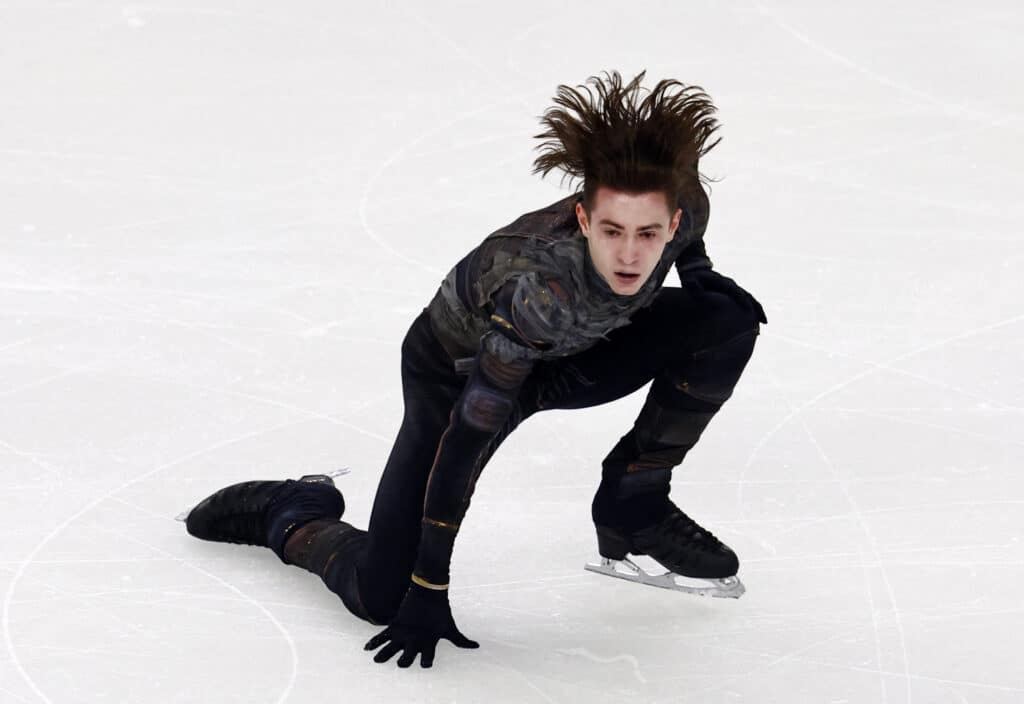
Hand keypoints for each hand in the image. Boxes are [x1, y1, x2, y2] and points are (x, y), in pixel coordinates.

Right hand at [363, 582, 478, 667]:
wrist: (429, 589)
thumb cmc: (441, 611)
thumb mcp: (450, 627)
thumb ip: (461, 641)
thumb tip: (477, 646)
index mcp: (429, 641)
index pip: (427, 660)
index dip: (427, 663)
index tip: (425, 663)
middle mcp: (415, 639)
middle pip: (406, 659)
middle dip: (404, 662)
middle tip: (402, 664)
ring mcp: (404, 632)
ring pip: (390, 649)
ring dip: (384, 656)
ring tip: (377, 661)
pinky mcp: (395, 624)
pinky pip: (381, 636)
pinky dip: (373, 642)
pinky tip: (366, 649)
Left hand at [682, 269, 766, 323]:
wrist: (696, 270)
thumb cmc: (692, 278)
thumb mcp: (690, 281)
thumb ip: (693, 287)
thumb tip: (698, 293)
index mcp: (723, 283)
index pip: (736, 292)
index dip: (742, 300)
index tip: (748, 310)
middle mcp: (732, 286)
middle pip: (748, 296)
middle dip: (756, 308)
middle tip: (764, 321)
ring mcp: (733, 290)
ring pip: (749, 300)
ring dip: (757, 310)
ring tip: (764, 323)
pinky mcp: (732, 295)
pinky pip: (745, 302)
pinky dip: (751, 311)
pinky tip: (754, 323)